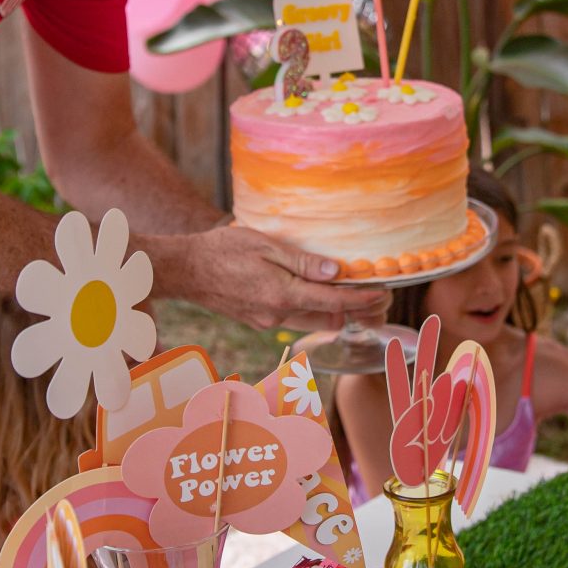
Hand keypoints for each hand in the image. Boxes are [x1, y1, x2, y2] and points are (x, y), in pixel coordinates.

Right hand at [164, 224, 389, 333]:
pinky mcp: (255, 319)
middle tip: (375, 295)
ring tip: (350, 292)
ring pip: (310, 319)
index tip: (383, 293)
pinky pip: (292, 316)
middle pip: (327, 316)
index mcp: (283, 295)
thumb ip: (302, 262)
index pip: (334, 301)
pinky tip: (313, 291)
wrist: (183, 271)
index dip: (363, 299)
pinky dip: (310, 307)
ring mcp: (265, 320)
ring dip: (332, 309)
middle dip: (354, 309)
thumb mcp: (265, 246)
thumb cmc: (221, 251)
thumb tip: (337, 272)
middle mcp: (277, 315)